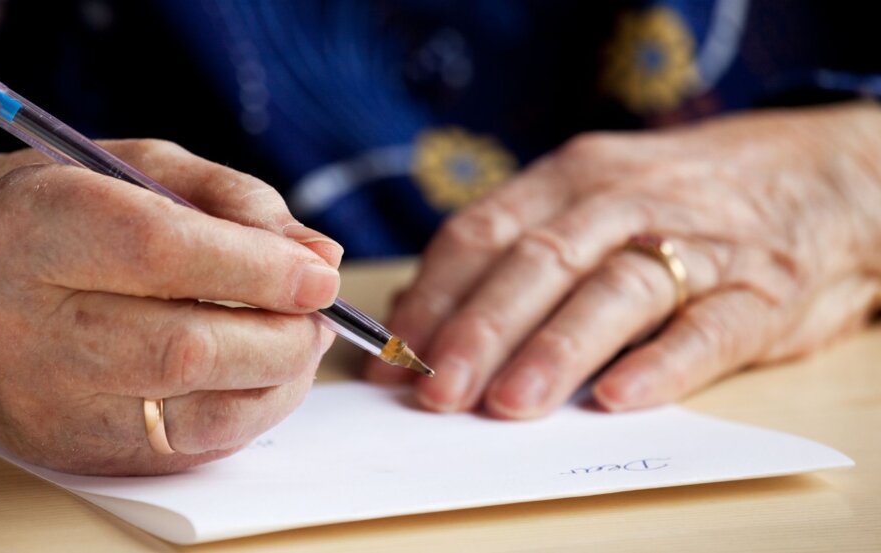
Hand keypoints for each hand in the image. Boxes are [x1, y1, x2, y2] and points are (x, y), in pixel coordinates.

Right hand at [0, 139, 342, 474]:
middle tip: (319, 314)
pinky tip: (254, 376)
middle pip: (186, 349)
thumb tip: (320, 257)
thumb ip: (231, 200)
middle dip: (283, 336)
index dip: (260, 268)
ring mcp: (44, 401)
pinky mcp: (64, 449)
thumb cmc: (39, 212)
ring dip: (276, 382)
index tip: (321, 274)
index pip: (164, 254)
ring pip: (195, 414)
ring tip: (296, 342)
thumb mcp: (130, 168)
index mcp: (37, 229)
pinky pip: (182, 450)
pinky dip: (242, 414)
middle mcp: (29, 326)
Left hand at [367, 102, 880, 417]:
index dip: (433, 297)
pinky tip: (620, 399)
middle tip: (437, 391)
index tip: (393, 356)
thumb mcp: (592, 200)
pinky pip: (709, 328)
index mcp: (573, 179)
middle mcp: (626, 201)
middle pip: (540, 262)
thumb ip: (514, 253)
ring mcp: (697, 242)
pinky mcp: (760, 290)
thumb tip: (420, 319)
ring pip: (615, 290)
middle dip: (481, 329)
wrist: (822, 176)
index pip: (483, 233)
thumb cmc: (677, 202)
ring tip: (510, 402)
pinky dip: (663, 364)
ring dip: (557, 347)